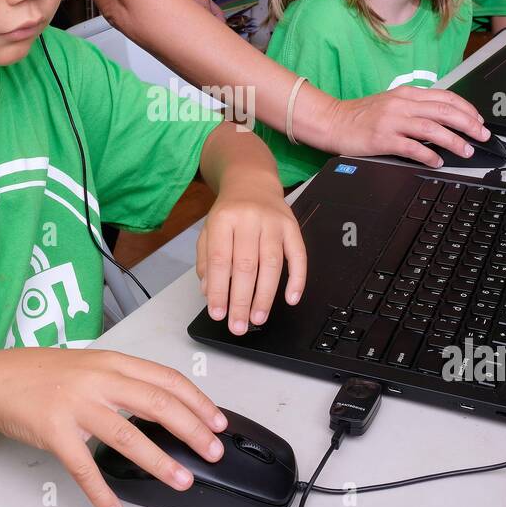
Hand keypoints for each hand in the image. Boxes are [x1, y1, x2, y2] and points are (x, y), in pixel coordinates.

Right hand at [0, 349, 227, 506]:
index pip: (167, 380)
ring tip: (182, 481)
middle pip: (158, 405)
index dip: (198, 401)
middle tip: (213, 452)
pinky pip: (84, 468)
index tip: (218, 421)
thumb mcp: (91, 365)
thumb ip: (124, 380)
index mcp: (113, 363)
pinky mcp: (55, 432)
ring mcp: (77, 406)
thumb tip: (165, 403)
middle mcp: (100, 381)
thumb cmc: (44, 374)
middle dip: (193, 430)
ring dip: (160, 463)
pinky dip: (102, 493)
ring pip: (129, 437)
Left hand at [196, 172, 306, 334]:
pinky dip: (297, 279)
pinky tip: (291, 298)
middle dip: (241, 301)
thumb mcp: (208, 230)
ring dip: (265, 296)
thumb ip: (207, 261)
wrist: (252, 180)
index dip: (219, 290)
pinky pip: (299, 255)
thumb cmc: (229, 212)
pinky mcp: (293, 226)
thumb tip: (209, 292)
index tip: (218, 314)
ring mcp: (273, 222)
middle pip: (246, 266)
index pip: (220, 261)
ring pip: (271, 264)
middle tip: (239, 326)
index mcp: (223, 220)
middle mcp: (249, 219)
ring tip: (258, 318)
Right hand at [329, 86, 489, 167]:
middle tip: (483, 136)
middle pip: (444, 111)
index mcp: (407, 94)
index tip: (479, 120)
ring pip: (433, 129)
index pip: (446, 97)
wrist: (333, 121)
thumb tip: (445, 120)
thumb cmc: (362, 115)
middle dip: (469, 124)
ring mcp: (392, 121)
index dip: (467, 109)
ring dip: (454, 141)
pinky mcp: (383, 139)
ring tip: (466, 151)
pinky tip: (437, 162)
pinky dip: (429, 155)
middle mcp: (402, 105)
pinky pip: (412, 147)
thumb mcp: (392, 103)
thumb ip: (417, 107)